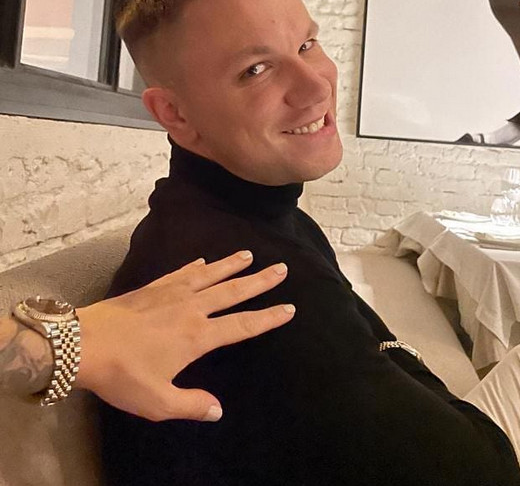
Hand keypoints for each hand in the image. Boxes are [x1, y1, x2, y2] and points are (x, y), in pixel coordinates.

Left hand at [75, 252, 292, 421]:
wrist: (83, 345)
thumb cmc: (122, 375)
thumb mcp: (158, 402)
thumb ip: (192, 405)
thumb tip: (218, 411)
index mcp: (198, 336)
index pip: (242, 325)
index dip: (268, 318)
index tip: (289, 308)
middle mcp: (191, 309)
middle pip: (233, 292)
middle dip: (260, 281)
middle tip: (281, 268)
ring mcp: (171, 294)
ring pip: (210, 276)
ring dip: (231, 265)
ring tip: (249, 254)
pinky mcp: (152, 288)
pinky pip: (181, 272)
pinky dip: (195, 266)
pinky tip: (202, 261)